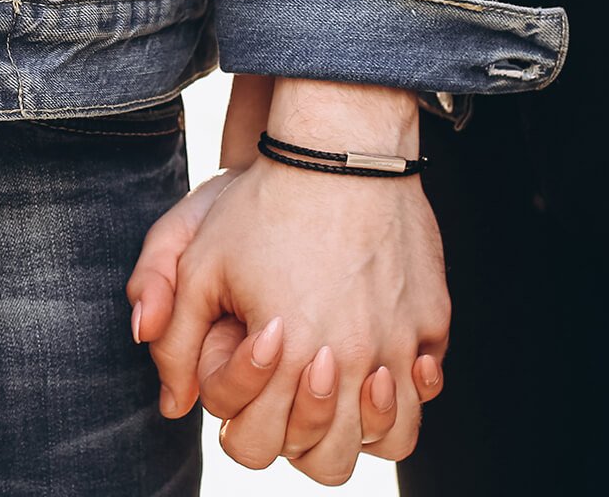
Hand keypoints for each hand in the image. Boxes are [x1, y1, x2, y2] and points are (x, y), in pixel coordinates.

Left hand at [129, 78, 448, 483]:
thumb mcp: (199, 263)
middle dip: (303, 438)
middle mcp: (348, 361)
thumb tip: (174, 406)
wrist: (340, 147)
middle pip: (329, 460)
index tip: (254, 354)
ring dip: (364, 425)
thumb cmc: (265, 203)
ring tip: (346, 380)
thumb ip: (174, 341)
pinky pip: (428, 384)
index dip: (242, 416)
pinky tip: (386, 350)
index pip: (257, 445)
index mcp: (284, 357)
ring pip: (393, 437)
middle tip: (296, 384)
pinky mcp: (433, 316)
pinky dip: (408, 384)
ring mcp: (399, 342)